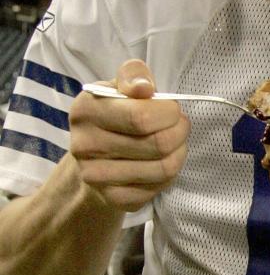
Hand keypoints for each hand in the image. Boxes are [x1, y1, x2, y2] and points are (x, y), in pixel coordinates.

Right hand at [69, 60, 189, 211]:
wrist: (95, 156)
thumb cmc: (115, 114)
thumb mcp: (120, 86)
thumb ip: (133, 76)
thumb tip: (145, 88)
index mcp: (85, 110)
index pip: (141, 117)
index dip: (169, 113)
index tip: (172, 110)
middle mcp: (84, 145)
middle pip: (158, 145)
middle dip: (180, 133)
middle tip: (180, 127)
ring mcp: (96, 176)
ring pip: (163, 169)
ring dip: (179, 154)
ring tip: (174, 144)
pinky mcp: (113, 199)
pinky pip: (157, 189)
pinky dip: (168, 177)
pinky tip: (160, 164)